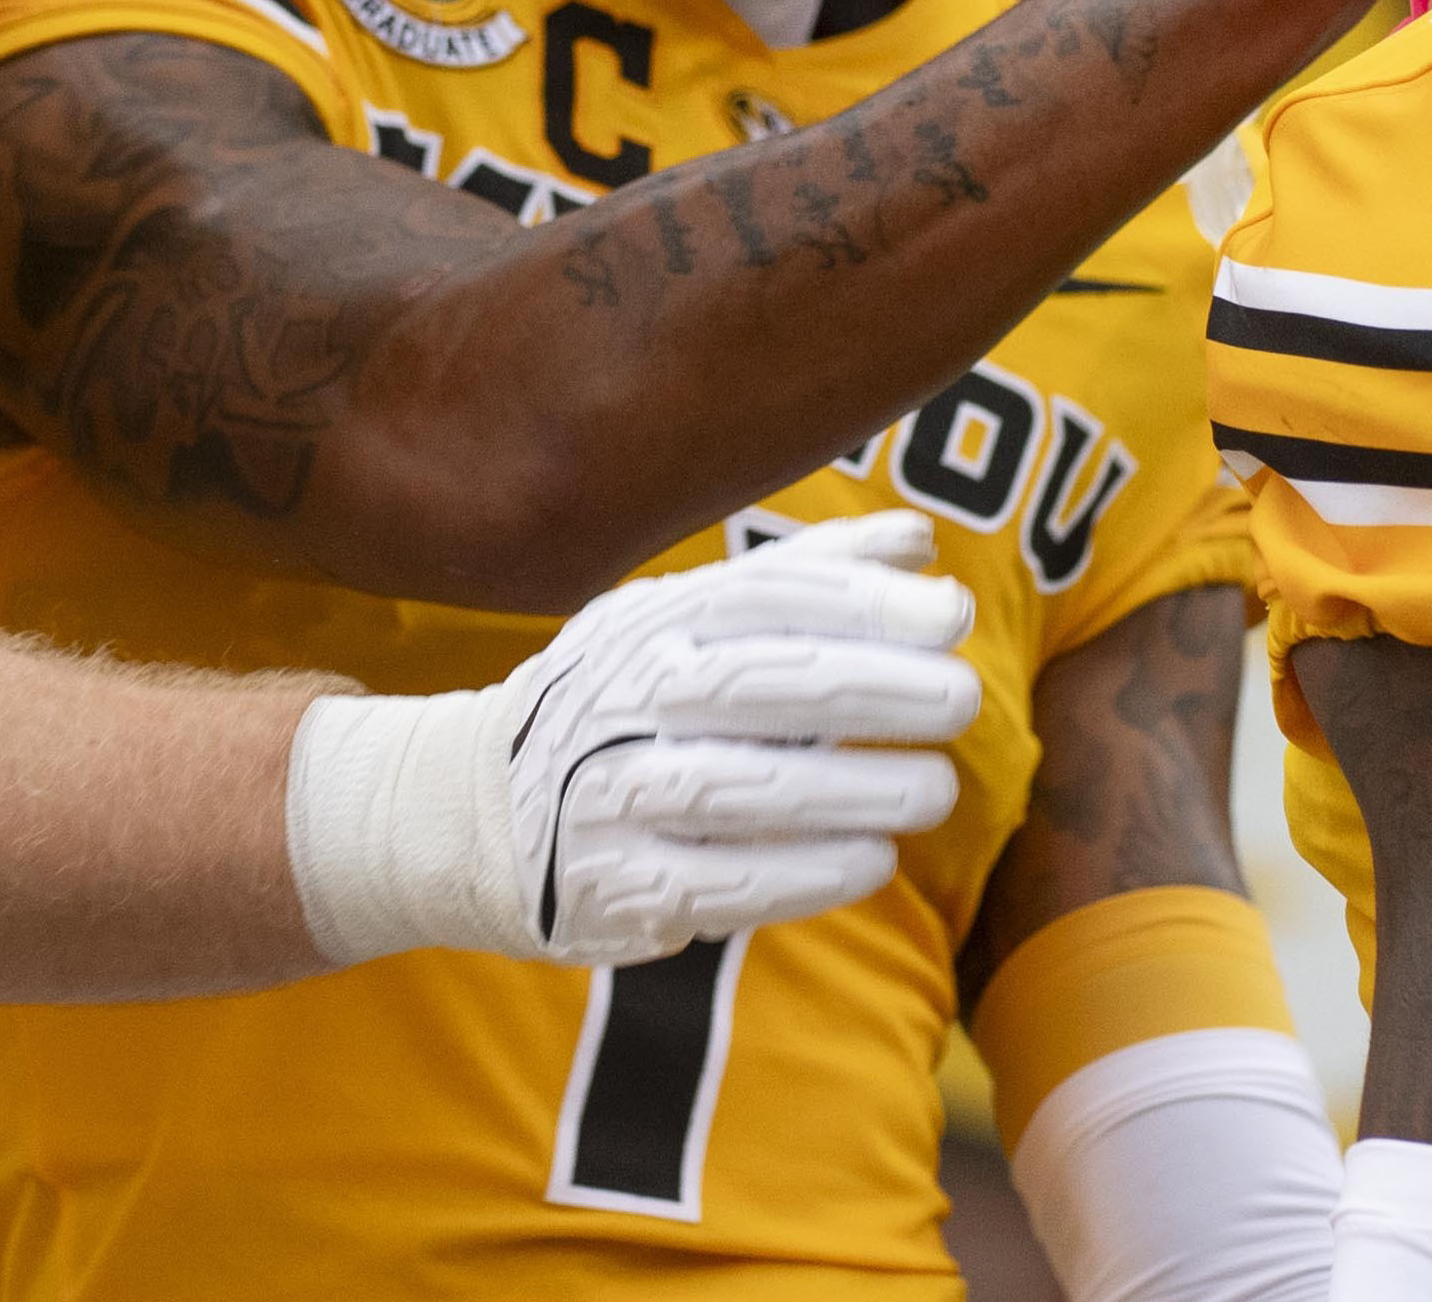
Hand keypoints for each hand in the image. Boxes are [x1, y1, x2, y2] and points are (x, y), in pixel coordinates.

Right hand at [284, 510, 979, 967]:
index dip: (862, 601)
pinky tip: (870, 861)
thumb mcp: (686, 619)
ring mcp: (609, 794)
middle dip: (871, 686)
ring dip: (849, 791)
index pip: (764, 596)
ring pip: (740, 789)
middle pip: (758, 683)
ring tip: (933, 791)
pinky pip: (719, 883)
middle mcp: (626, 698)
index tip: (950, 614)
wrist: (468, 809)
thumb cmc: (620, 699)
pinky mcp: (611, 887)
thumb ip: (807, 578)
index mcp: (655, 622)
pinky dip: (802, 874)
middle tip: (962, 699)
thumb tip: (921, 544)